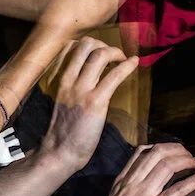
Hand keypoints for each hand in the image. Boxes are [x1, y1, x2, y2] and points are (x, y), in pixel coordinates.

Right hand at [38, 38, 138, 170]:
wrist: (60, 151)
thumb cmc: (62, 130)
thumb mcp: (62, 101)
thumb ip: (74, 86)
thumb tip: (91, 75)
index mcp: (59, 80)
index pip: (70, 47)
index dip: (89, 45)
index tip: (99, 52)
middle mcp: (69, 80)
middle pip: (85, 44)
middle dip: (103, 44)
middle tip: (113, 56)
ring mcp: (81, 89)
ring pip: (99, 54)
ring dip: (116, 52)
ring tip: (123, 59)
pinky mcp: (96, 101)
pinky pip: (115, 75)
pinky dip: (128, 66)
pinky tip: (134, 63)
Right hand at [85, 143, 194, 195]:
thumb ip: (132, 188)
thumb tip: (151, 181)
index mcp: (123, 179)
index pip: (142, 152)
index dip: (162, 147)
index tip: (174, 151)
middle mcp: (133, 182)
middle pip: (157, 153)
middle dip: (177, 150)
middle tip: (189, 156)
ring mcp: (143, 194)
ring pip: (167, 166)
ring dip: (186, 161)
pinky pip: (176, 190)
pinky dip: (193, 181)